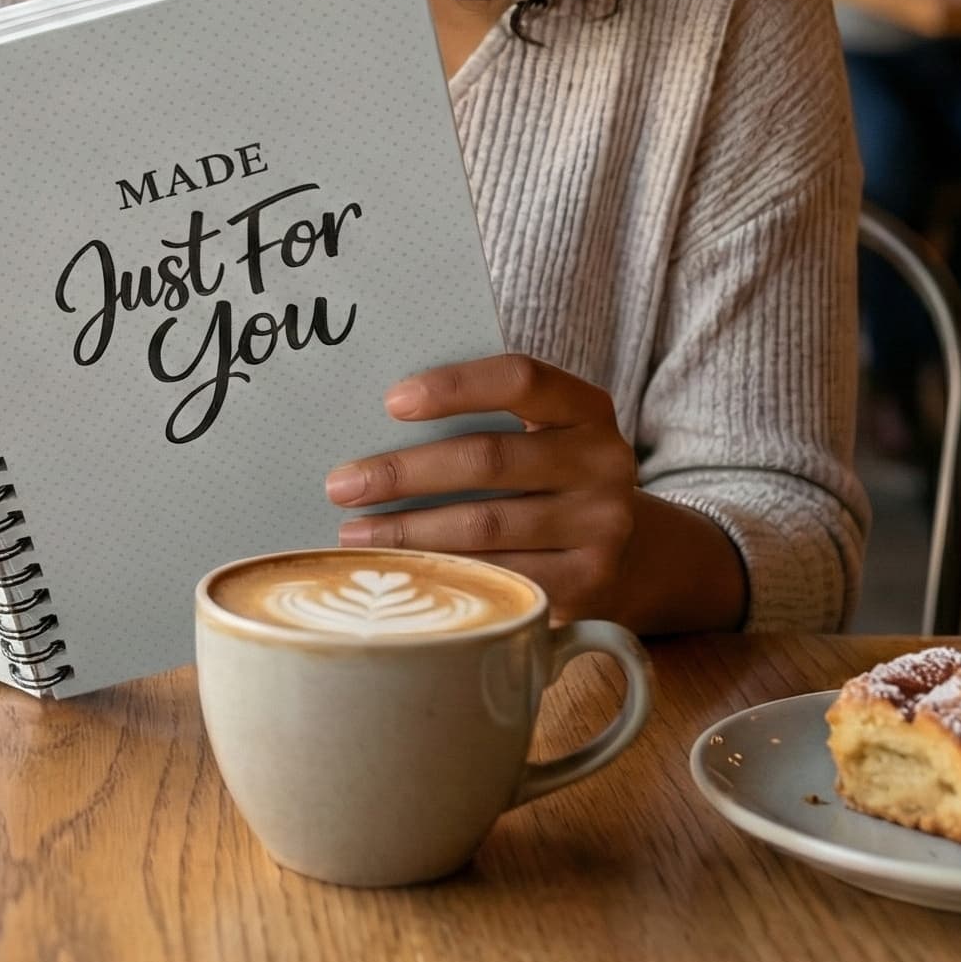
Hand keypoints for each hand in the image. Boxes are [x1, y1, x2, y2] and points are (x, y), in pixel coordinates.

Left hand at [323, 354, 638, 623]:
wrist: (618, 549)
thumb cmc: (542, 475)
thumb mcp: (532, 434)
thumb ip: (479, 420)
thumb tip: (370, 423)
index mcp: (585, 407)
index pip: (520, 379)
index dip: (454, 387)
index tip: (391, 402)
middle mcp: (603, 461)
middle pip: (489, 459)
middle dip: (404, 473)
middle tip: (342, 484)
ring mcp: (601, 526)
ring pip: (486, 525)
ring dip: (409, 531)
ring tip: (354, 533)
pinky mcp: (588, 582)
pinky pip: (502, 576)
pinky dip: (444, 571)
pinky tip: (403, 570)